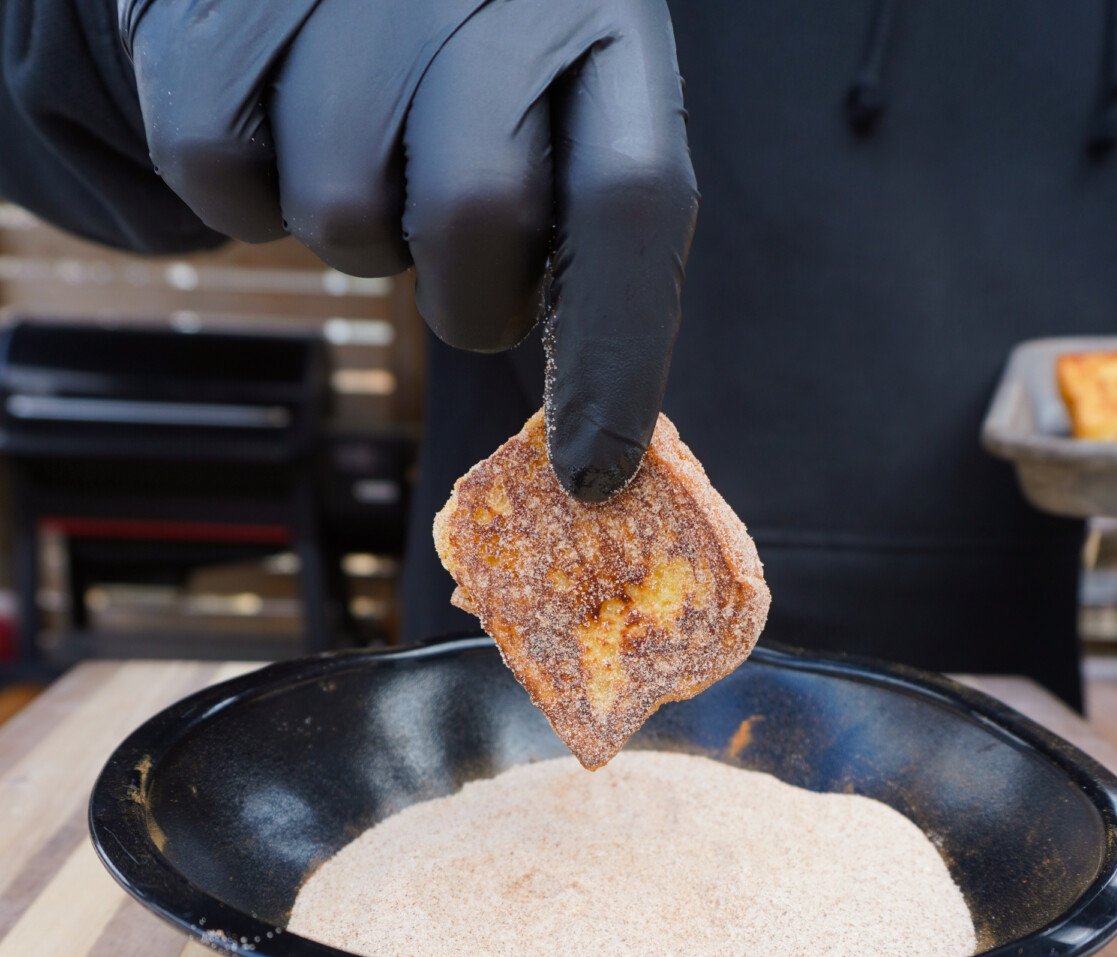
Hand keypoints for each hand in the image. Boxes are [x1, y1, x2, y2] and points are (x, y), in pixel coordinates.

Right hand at [119, 0, 698, 499]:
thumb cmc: (463, 62)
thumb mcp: (560, 113)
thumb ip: (589, 236)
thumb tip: (596, 451)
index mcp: (596, 23)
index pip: (626, 201)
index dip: (612, 357)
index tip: (593, 473)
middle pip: (472, 213)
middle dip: (464, 292)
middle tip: (458, 264)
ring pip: (341, 213)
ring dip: (356, 230)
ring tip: (366, 150)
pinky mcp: (212, 7)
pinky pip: (224, 176)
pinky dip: (249, 194)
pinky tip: (280, 122)